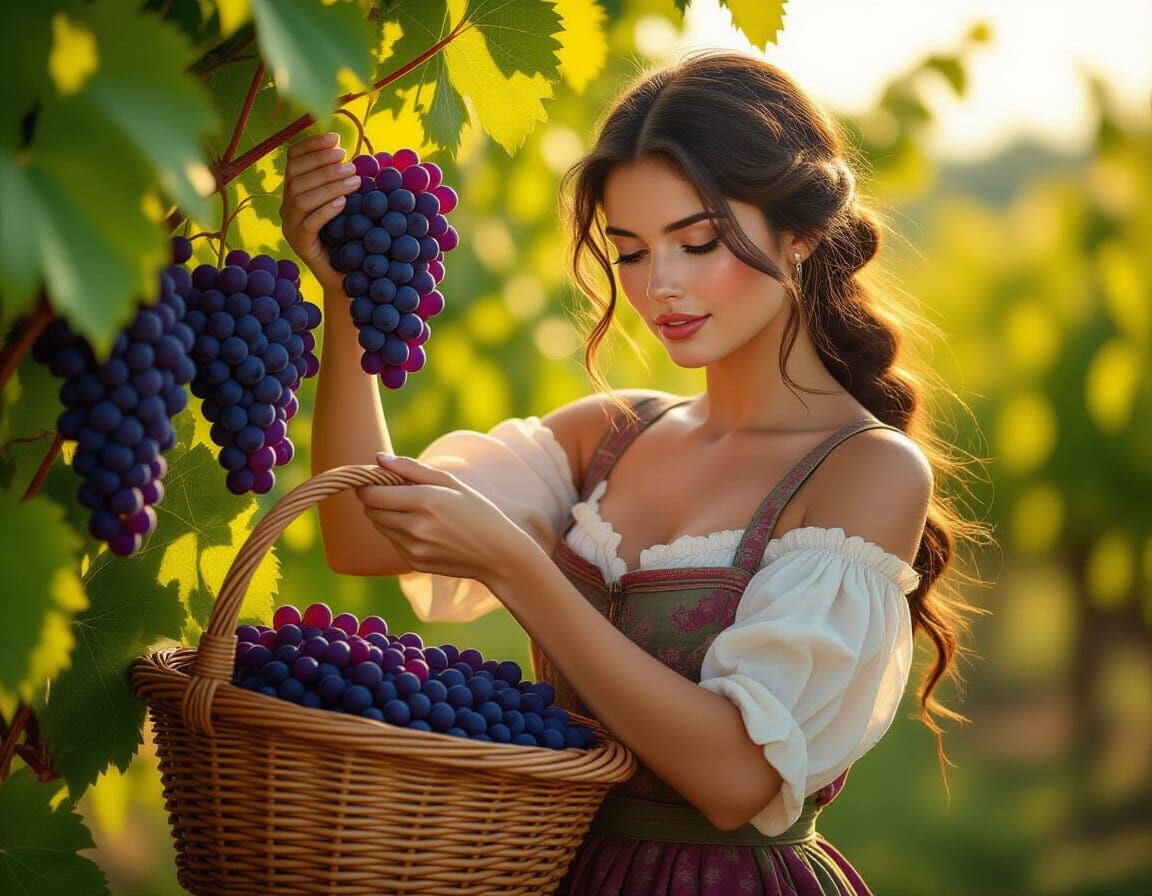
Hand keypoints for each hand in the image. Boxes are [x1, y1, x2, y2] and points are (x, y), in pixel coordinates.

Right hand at [279, 132, 359, 296]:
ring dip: (328, 184)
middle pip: (295, 177)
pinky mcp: (300, 246)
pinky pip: (308, 225)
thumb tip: (355, 156)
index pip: (293, 160)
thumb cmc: (351, 237)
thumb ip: (344, 181)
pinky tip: (343, 202)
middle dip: (323, 165)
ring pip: (300, 199)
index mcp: (294, 192)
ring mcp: (290, 228)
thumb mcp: (349, 204)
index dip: (311, 146)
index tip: (335, 138)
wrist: (349, 277)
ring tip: (355, 180)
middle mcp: (286, 208)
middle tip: (350, 163)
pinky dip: (326, 210)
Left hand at [356, 454, 540, 587]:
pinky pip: (393, 542)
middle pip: (371, 510)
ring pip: (380, 526)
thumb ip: (410, 468)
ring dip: (386, 515)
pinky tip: (423, 528)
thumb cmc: (477, 511)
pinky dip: (399, 532)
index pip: (372, 494)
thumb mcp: (450, 482)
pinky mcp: (414, 563)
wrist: (498, 554)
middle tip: (394, 491)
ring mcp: (413, 548)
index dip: (367, 485)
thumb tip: (378, 458)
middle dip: (375, 498)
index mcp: (424, 501)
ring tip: (413, 509)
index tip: (376, 478)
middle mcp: (415, 527)